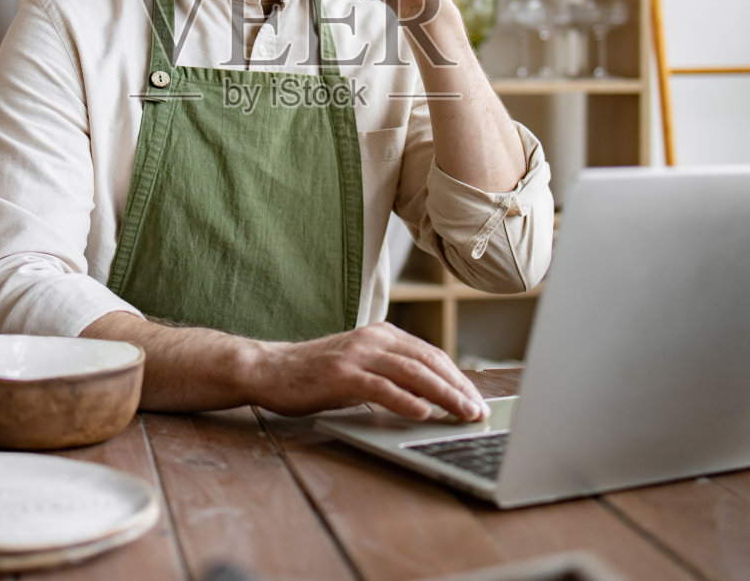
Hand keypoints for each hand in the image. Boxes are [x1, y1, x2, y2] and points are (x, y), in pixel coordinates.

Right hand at [250, 322, 488, 420]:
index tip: (477, 399)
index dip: (458, 378)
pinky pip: (381, 386)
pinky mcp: (341, 373)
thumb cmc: (316, 375)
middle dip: (458, 388)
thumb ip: (391, 375)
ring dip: (443, 394)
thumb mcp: (360, 368)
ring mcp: (357, 354)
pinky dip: (405, 399)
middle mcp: (374, 339)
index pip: (431, 355)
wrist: (269, 369)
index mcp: (382, 334)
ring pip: (412, 373)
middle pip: (428, 362)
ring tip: (463, 413)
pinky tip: (424, 412)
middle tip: (479, 411)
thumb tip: (431, 398)